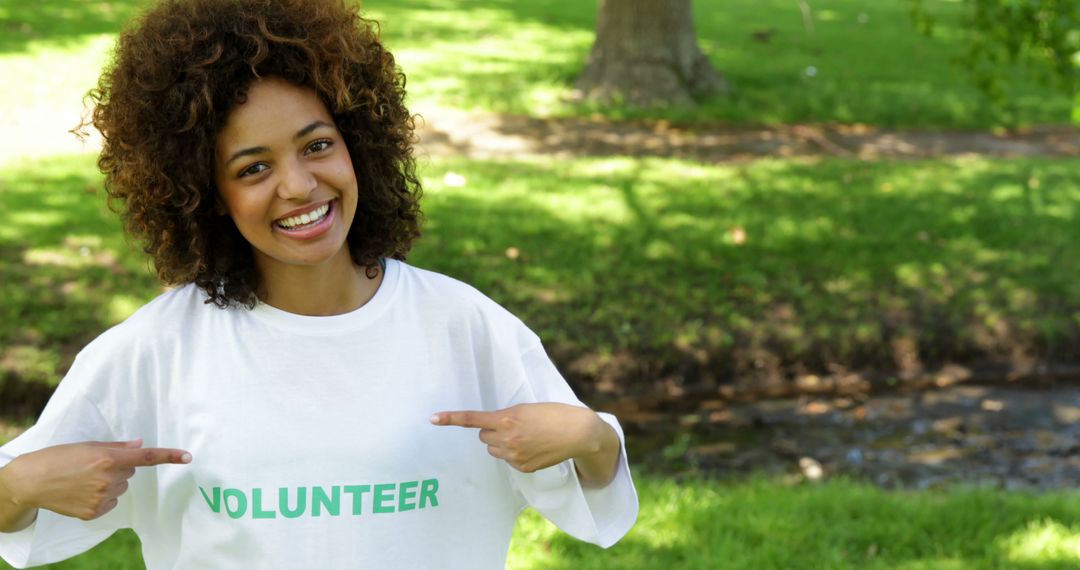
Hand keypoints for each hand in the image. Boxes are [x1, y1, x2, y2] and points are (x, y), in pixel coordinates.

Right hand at [0, 439, 190, 520]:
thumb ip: (116, 447)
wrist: (32, 481)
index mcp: (108, 459)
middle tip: (94, 464)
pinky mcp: (95, 512)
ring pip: (121, 487)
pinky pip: (111, 501)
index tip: (188, 457)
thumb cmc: (59, 457)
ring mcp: (102, 498)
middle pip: (131, 471)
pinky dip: (102, 497)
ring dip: (110, 482)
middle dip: (119, 466)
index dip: (169, 456)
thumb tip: (140, 444)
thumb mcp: (87, 446)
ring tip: (85, 478)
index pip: (146, 457)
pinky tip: (83, 492)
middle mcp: (109, 479)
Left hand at [430, 403, 607, 474]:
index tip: (433, 418)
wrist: (577, 432)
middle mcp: (507, 439)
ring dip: (501, 443)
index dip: (451, 418)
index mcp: (507, 419)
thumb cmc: (553, 414)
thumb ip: (506, 417)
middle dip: (492, 431)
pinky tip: (532, 447)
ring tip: (525, 437)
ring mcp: (514, 456)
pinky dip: (514, 454)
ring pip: (493, 450)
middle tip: (513, 425)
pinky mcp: (522, 467)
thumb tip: (492, 428)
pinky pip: (507, 460)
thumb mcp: (526, 408)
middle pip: (483, 436)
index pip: (473, 419)